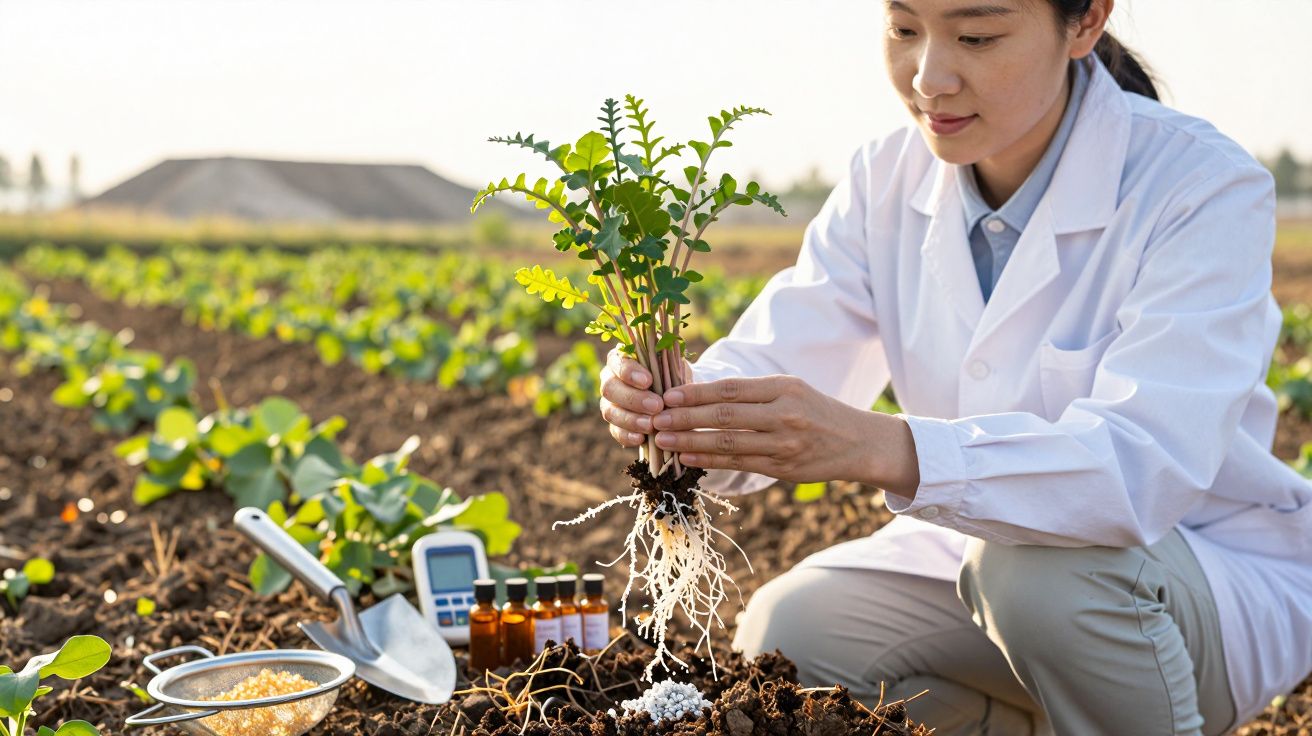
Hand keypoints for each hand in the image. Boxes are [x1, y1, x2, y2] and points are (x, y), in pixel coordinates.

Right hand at [598, 346, 689, 448]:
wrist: (678, 395)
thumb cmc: (673, 372)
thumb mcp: (673, 362)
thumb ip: (667, 360)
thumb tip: (668, 358)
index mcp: (621, 358)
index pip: (617, 362)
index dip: (629, 372)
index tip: (648, 380)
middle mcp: (610, 379)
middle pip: (610, 388)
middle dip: (633, 398)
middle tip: (656, 406)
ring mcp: (610, 403)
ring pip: (610, 411)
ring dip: (630, 419)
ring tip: (650, 425)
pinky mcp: (615, 424)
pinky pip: (615, 431)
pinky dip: (627, 436)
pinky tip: (641, 439)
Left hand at [650, 375, 921, 494]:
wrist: (858, 442)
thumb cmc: (816, 411)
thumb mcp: (791, 390)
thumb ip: (752, 392)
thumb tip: (700, 394)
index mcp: (783, 388)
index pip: (730, 389)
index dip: (696, 393)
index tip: (667, 394)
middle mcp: (784, 414)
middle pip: (724, 416)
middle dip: (684, 417)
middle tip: (655, 418)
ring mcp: (784, 443)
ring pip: (727, 442)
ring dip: (690, 441)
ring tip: (663, 438)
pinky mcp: (783, 467)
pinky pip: (739, 463)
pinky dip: (709, 460)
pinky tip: (687, 457)